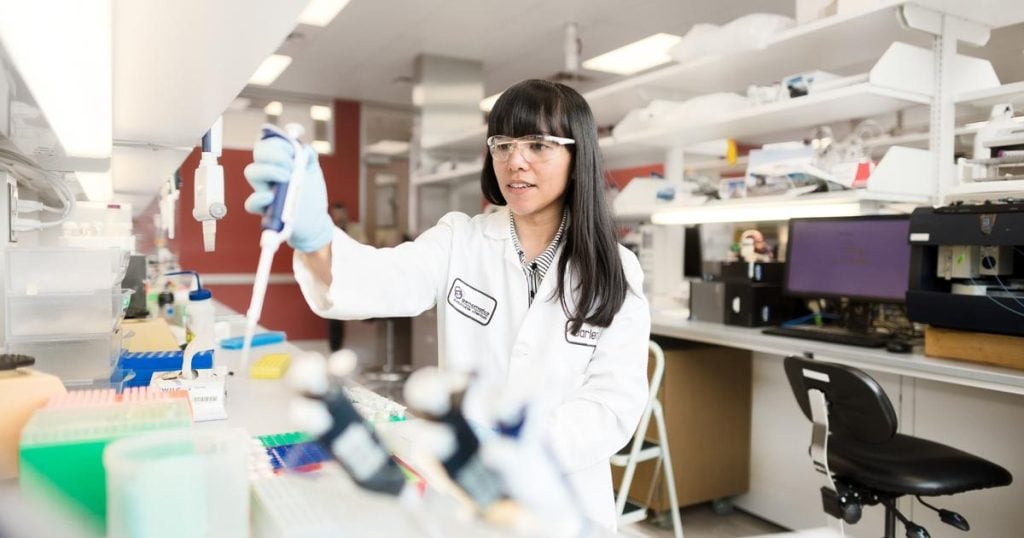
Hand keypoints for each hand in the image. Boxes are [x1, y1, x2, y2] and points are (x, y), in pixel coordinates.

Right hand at [243, 137, 333, 251]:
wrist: (315, 220)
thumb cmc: (311, 195)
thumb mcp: (313, 171)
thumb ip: (308, 156)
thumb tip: (303, 148)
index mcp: (276, 162)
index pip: (267, 144)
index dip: (278, 143)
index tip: (293, 152)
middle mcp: (267, 174)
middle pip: (259, 153)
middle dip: (276, 154)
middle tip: (291, 166)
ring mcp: (264, 190)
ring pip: (251, 172)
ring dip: (270, 170)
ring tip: (288, 178)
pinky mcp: (264, 210)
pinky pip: (251, 203)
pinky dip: (259, 198)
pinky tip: (272, 197)